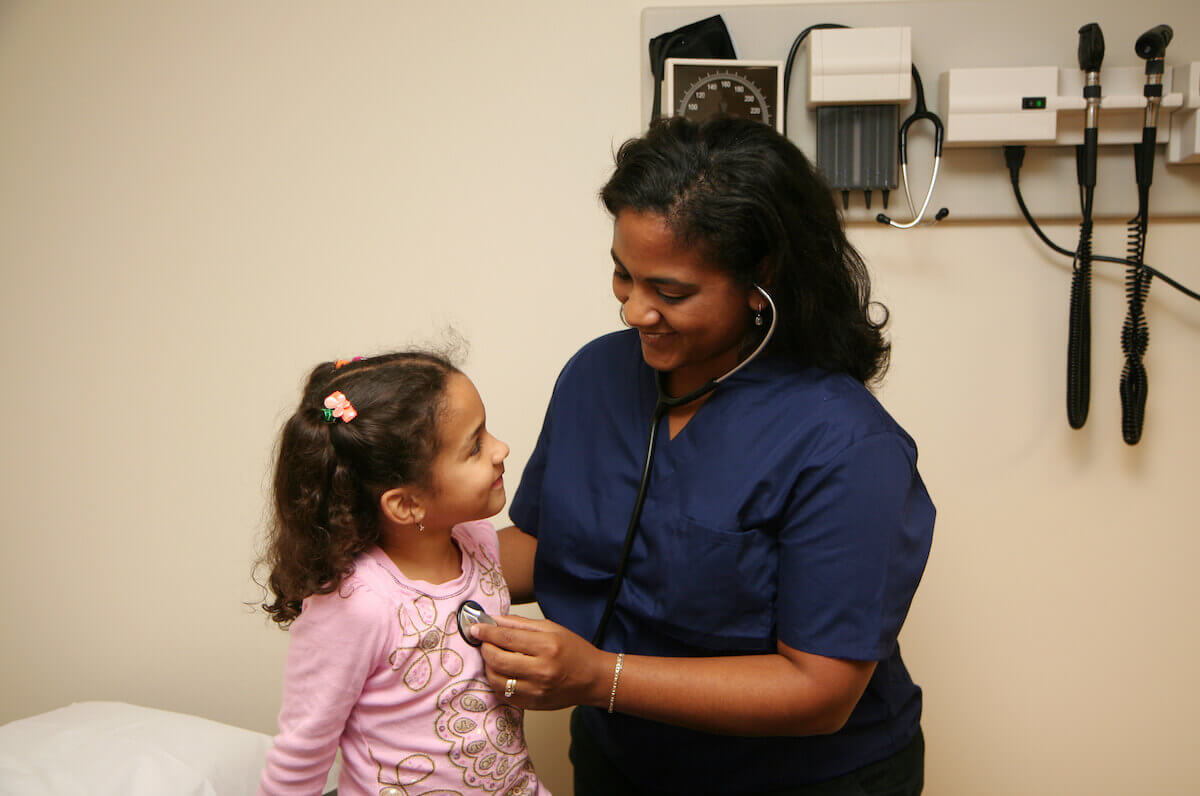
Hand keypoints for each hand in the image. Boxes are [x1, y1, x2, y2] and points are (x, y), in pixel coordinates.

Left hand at [470, 614, 612, 710]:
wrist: (593, 679)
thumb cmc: (575, 651)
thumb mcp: (551, 628)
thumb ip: (520, 624)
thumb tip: (493, 620)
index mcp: (547, 647)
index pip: (507, 638)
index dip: (487, 632)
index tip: (476, 628)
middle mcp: (542, 670)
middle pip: (497, 660)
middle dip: (485, 649)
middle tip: (485, 642)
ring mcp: (536, 690)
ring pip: (496, 679)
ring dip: (489, 666)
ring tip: (494, 657)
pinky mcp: (532, 704)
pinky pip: (503, 694)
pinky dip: (497, 682)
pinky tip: (503, 672)